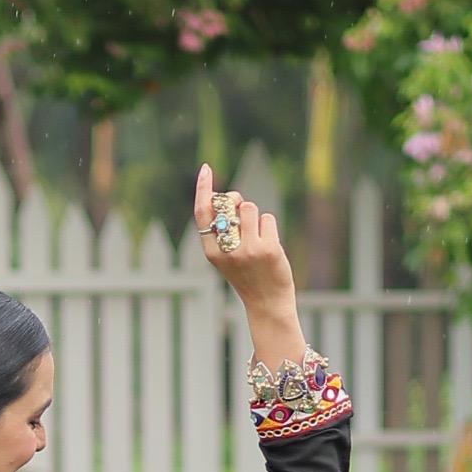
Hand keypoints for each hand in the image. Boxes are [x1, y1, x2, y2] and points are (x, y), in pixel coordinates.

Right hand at [193, 162, 294, 305]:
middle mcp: (227, 250)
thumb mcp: (226, 257)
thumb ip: (223, 231)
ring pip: (249, 208)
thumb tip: (232, 198)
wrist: (266, 302)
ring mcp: (248, 250)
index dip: (203, 188)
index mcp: (211, 252)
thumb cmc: (247, 275)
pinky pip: (267, 218)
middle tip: (242, 214)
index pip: (202, 213)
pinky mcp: (268, 249)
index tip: (206, 169)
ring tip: (257, 237)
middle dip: (237, 201)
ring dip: (255, 216)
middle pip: (229, 204)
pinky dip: (269, 227)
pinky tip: (269, 246)